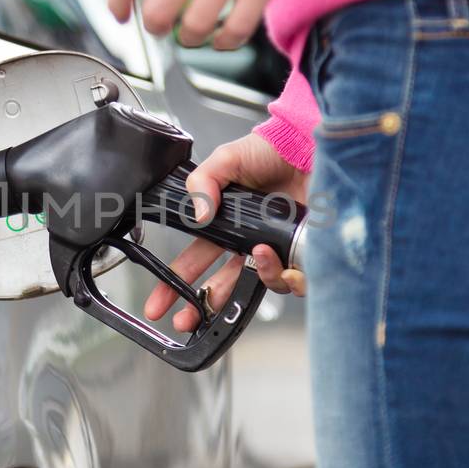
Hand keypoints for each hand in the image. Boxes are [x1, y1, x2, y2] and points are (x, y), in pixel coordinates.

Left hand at [106, 0, 348, 49]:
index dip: (115, 4)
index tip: (121, 14)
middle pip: (157, 14)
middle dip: (157, 29)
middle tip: (165, 28)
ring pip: (195, 29)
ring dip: (192, 39)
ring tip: (197, 33)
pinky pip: (236, 30)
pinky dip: (226, 42)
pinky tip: (226, 35)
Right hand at [144, 133, 308, 332]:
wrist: (309, 147)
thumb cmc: (271, 150)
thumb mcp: (227, 158)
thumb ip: (203, 182)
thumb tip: (198, 214)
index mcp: (226, 225)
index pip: (196, 261)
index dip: (176, 284)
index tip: (159, 304)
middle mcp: (249, 243)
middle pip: (222, 286)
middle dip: (201, 308)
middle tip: (186, 320)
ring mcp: (275, 250)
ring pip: (260, 285)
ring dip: (259, 275)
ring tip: (259, 255)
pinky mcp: (301, 253)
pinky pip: (292, 280)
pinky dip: (287, 275)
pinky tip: (283, 257)